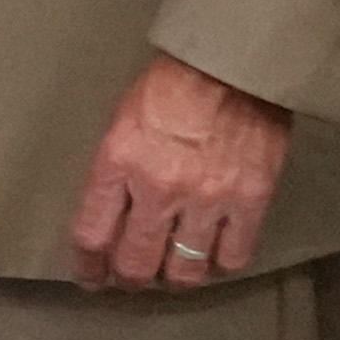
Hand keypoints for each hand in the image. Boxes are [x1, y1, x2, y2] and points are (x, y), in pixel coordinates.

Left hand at [69, 52, 293, 289]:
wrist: (235, 61)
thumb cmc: (173, 82)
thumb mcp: (124, 120)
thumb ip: (117, 170)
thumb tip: (113, 215)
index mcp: (119, 161)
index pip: (91, 234)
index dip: (89, 266)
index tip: (91, 276)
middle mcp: (159, 187)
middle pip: (135, 263)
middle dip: (130, 278)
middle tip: (133, 277)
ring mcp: (207, 197)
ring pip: (184, 270)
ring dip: (174, 277)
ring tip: (173, 270)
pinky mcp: (250, 199)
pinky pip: (233, 257)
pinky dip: (221, 264)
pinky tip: (214, 256)